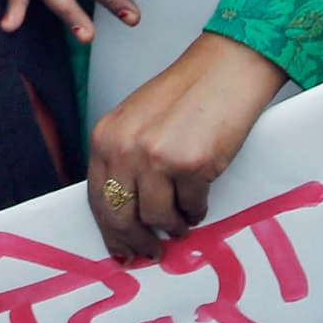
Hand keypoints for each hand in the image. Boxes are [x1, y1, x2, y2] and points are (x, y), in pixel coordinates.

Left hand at [87, 31, 283, 258]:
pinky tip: (199, 202)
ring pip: (156, 219)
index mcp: (106, 137)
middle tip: (151, 253)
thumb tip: (128, 214)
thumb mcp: (137, 123)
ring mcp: (156, 157)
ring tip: (182, 223)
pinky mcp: (190, 166)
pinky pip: (190, 208)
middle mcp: (124, 148)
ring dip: (172, 227)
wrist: (225, 70)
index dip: (109, 230)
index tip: (120, 248)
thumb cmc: (186, 95)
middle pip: (121, 216)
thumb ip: (125, 161)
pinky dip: (195, 211)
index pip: (97, 198)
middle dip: (136, 241)